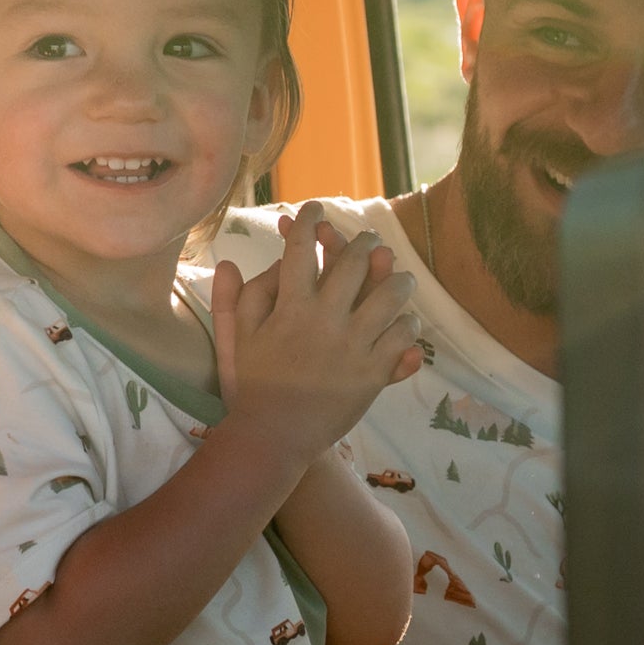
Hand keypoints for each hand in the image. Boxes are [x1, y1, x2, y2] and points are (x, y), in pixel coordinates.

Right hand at [212, 207, 420, 457]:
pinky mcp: (373, 372)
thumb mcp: (236, 337)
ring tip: (398, 276)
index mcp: (289, 307)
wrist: (275, 435)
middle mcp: (325, 319)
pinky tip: (403, 320)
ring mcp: (353, 345)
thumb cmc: (253, 384)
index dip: (308, 221)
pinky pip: (403, 335)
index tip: (314, 208)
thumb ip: (237, 297)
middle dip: (362, 241)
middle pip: (354, 262)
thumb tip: (240, 262)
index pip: (302, 249)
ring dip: (396, 278)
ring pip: (391, 294)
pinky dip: (407, 322)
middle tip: (367, 238)